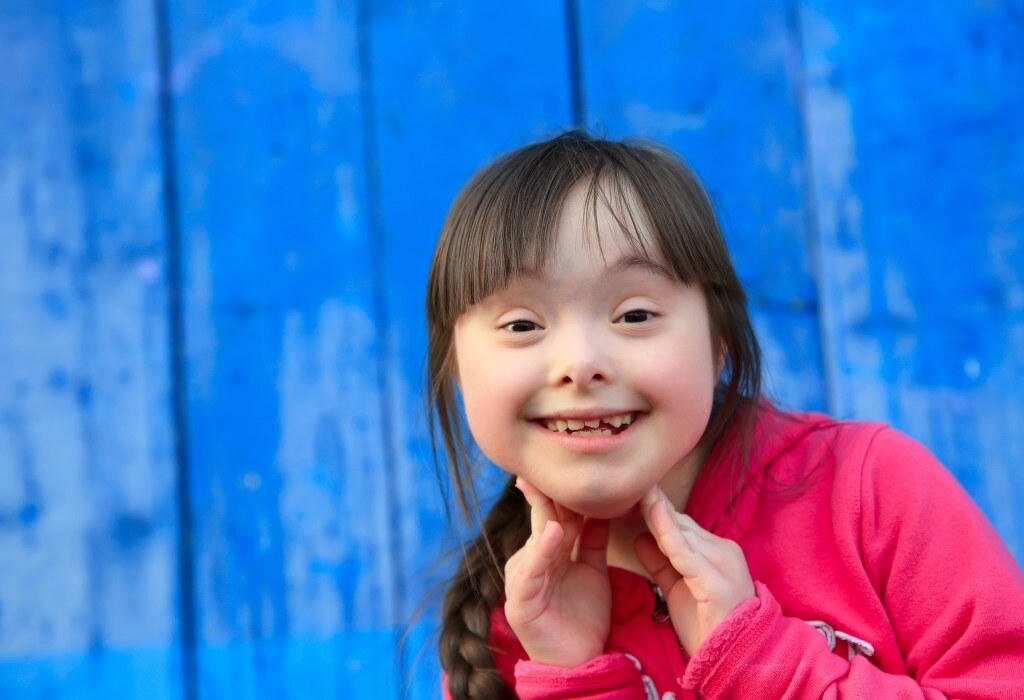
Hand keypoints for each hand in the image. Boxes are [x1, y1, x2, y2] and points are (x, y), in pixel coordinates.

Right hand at [503, 477, 611, 666]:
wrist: (579, 661)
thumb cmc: (583, 617)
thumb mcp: (593, 569)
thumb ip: (592, 538)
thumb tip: (601, 505)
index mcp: (549, 551)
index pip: (555, 512)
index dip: (561, 489)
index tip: (568, 459)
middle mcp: (533, 560)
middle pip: (544, 519)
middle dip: (549, 490)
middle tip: (553, 458)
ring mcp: (524, 579)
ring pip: (536, 539)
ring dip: (547, 514)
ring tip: (553, 489)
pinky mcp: (520, 601)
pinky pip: (531, 572)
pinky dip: (541, 551)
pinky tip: (552, 533)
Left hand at [634, 486, 754, 655]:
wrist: (735, 661)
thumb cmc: (707, 627)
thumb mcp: (677, 588)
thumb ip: (660, 562)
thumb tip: (639, 537)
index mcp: (716, 550)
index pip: (680, 524)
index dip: (655, 510)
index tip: (631, 490)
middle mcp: (722, 549)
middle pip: (679, 522)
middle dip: (652, 505)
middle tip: (627, 481)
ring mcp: (722, 561)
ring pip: (681, 531)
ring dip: (655, 511)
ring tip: (634, 488)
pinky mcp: (715, 578)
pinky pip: (684, 550)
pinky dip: (666, 530)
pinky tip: (652, 511)